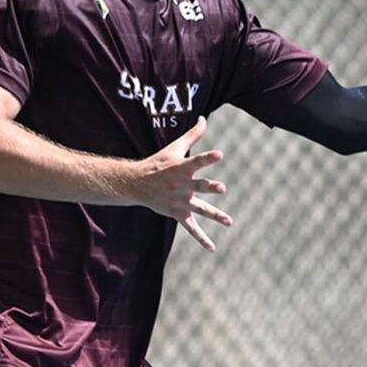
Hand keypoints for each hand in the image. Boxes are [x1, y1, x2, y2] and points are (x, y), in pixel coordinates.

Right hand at [134, 116, 231, 251]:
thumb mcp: (174, 148)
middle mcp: (181, 186)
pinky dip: (201, 239)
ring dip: (214, 214)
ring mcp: (180, 201)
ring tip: (229, 221)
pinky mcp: (178, 214)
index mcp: (181, 168)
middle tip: (222, 188)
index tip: (219, 154)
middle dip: (209, 187)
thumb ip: (192, 135)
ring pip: (199, 208)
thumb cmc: (159, 163)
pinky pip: (191, 228)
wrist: (137, 184)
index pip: (197, 161)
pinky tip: (212, 248)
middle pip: (198, 187)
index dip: (208, 158)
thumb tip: (204, 118)